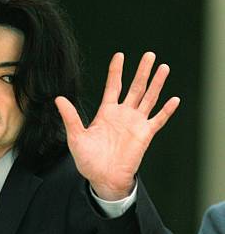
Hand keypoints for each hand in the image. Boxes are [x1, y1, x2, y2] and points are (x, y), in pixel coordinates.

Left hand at [55, 52, 179, 199]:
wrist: (103, 179)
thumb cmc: (88, 161)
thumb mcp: (76, 137)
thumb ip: (70, 117)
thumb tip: (59, 99)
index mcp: (106, 113)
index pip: (113, 86)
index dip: (116, 71)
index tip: (119, 55)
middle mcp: (123, 115)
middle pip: (135, 87)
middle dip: (142, 71)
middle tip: (149, 54)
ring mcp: (135, 124)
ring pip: (148, 98)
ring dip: (156, 84)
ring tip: (163, 67)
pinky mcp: (145, 135)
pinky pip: (158, 120)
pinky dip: (166, 111)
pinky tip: (174, 100)